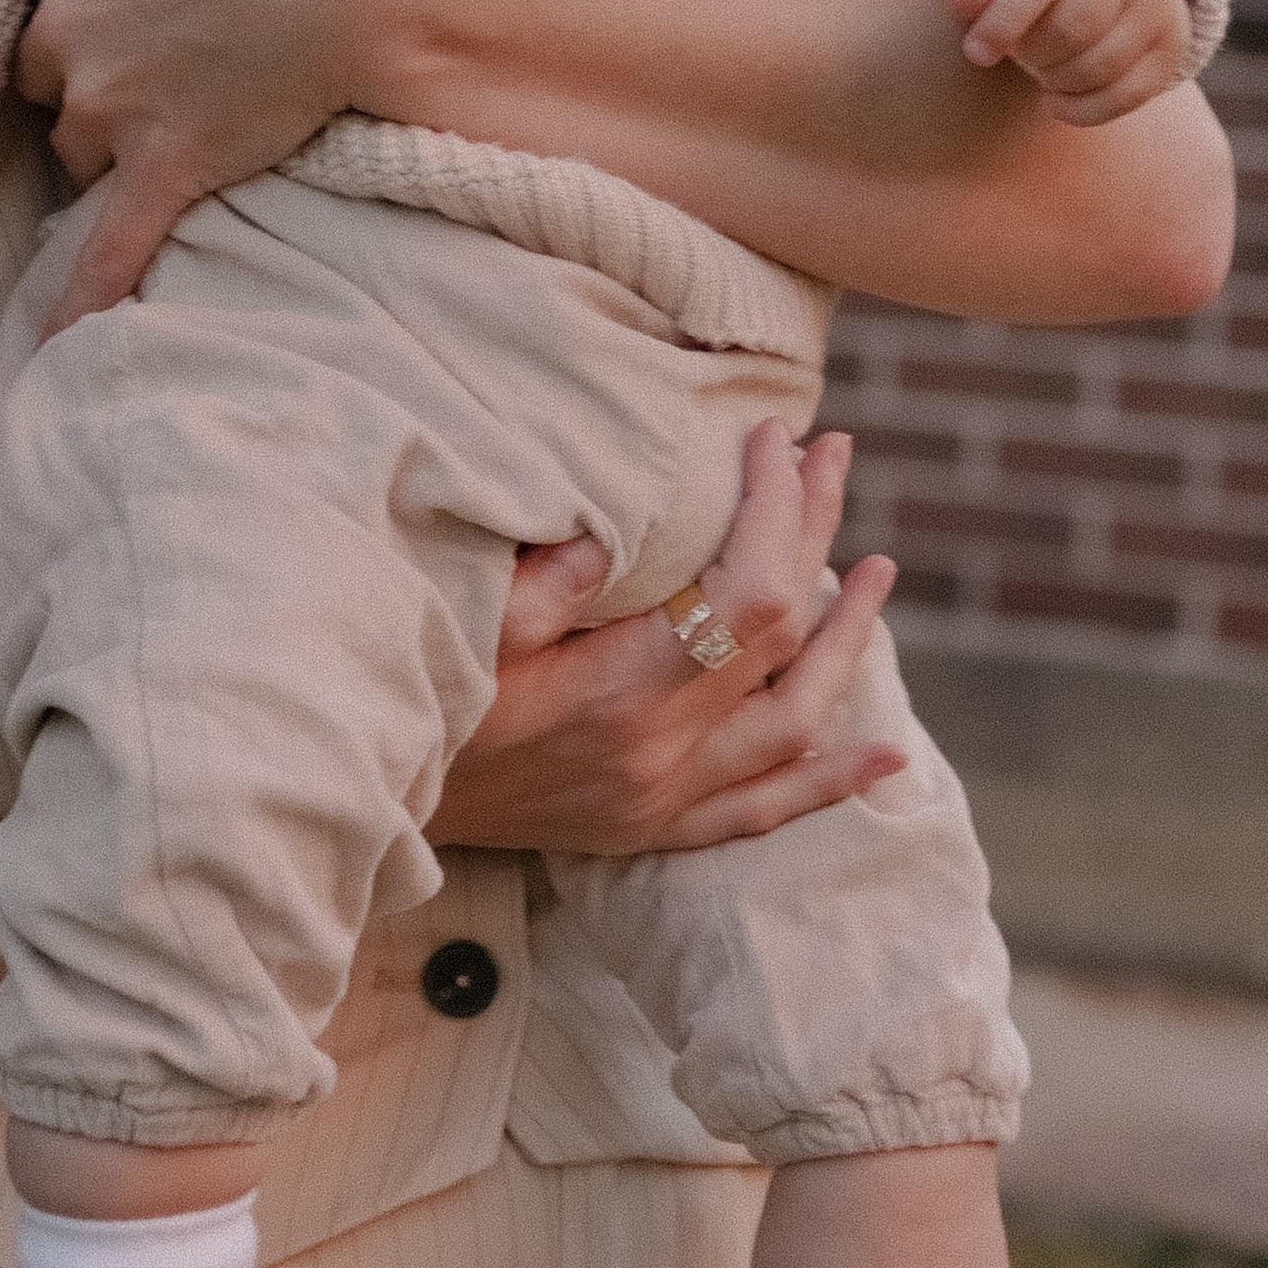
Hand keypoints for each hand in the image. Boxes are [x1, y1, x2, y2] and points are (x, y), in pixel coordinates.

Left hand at [0, 0, 403, 321]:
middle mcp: (70, 26)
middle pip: (50, 72)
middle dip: (91, 74)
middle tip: (164, 61)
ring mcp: (116, 104)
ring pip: (79, 147)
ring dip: (114, 147)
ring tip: (180, 131)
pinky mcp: (167, 167)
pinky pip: (108, 247)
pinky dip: (82, 297)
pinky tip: (59, 347)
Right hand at [430, 423, 905, 857]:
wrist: (377, 808)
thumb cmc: (416, 706)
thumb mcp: (466, 632)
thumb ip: (541, 585)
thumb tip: (613, 533)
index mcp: (619, 694)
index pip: (745, 594)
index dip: (776, 510)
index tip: (772, 440)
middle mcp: (661, 753)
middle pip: (781, 640)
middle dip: (815, 535)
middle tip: (833, 457)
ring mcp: (664, 799)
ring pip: (796, 724)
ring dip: (847, 644)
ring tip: (875, 575)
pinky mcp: (652, 828)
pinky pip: (766, 809)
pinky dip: (833, 779)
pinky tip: (890, 751)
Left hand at [948, 0, 1191, 126]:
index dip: (1004, 22)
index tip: (976, 54)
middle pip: (1071, 29)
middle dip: (1030, 53)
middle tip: (1016, 49)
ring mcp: (1159, 0)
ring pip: (1100, 66)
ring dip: (1055, 81)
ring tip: (1038, 67)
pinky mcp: (1173, 40)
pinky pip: (1130, 94)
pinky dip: (1085, 110)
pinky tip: (1054, 102)